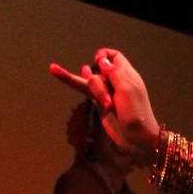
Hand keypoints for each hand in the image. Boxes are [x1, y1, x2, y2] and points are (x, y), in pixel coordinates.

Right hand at [49, 48, 160, 165]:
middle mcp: (115, 81)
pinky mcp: (98, 103)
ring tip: (108, 105)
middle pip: (99, 70)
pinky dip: (71, 80)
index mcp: (126, 74)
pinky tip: (56, 70)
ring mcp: (106, 92)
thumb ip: (114, 72)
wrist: (136, 138)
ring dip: (95, 90)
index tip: (98, 62)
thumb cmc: (136, 113)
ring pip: (91, 80)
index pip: (114, 56)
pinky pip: (85, 90)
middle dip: (100, 83)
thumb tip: (102, 59)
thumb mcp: (128, 89)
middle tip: (111, 101)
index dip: (104, 55)